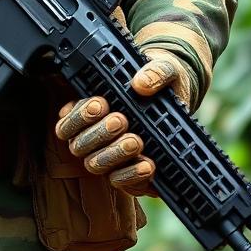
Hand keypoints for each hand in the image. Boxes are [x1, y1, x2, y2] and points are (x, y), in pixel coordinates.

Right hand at [54, 48, 191, 196]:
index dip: (79, 115)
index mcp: (90, 109)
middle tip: (121, 120)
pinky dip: (132, 174)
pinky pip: (120, 180)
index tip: (100, 104)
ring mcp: (109, 156)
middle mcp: (93, 136)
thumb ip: (156, 71)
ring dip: (113, 154)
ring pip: (95, 163)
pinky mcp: (128, 173)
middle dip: (98, 133)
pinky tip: (148, 164)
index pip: (67, 120)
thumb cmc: (162, 83)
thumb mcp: (165, 70)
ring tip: (136, 141)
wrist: (182, 106)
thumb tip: (141, 84)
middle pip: (78, 144)